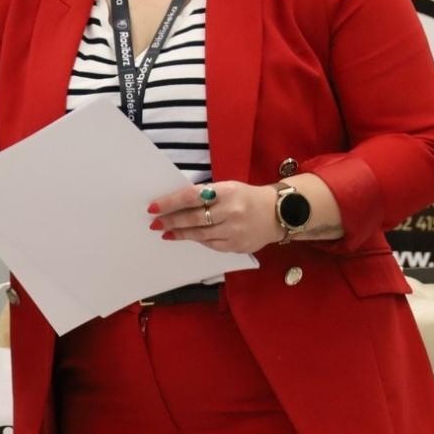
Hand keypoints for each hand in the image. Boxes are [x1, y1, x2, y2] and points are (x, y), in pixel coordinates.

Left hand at [147, 181, 282, 255]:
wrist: (279, 213)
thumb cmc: (246, 197)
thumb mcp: (228, 187)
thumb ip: (206, 194)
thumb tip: (175, 203)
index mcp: (227, 191)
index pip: (192, 196)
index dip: (170, 202)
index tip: (154, 207)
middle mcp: (231, 211)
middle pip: (193, 218)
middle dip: (171, 221)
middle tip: (154, 223)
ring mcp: (235, 231)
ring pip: (200, 234)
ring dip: (180, 234)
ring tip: (165, 232)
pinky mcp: (237, 246)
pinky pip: (211, 244)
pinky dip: (197, 240)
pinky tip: (187, 237)